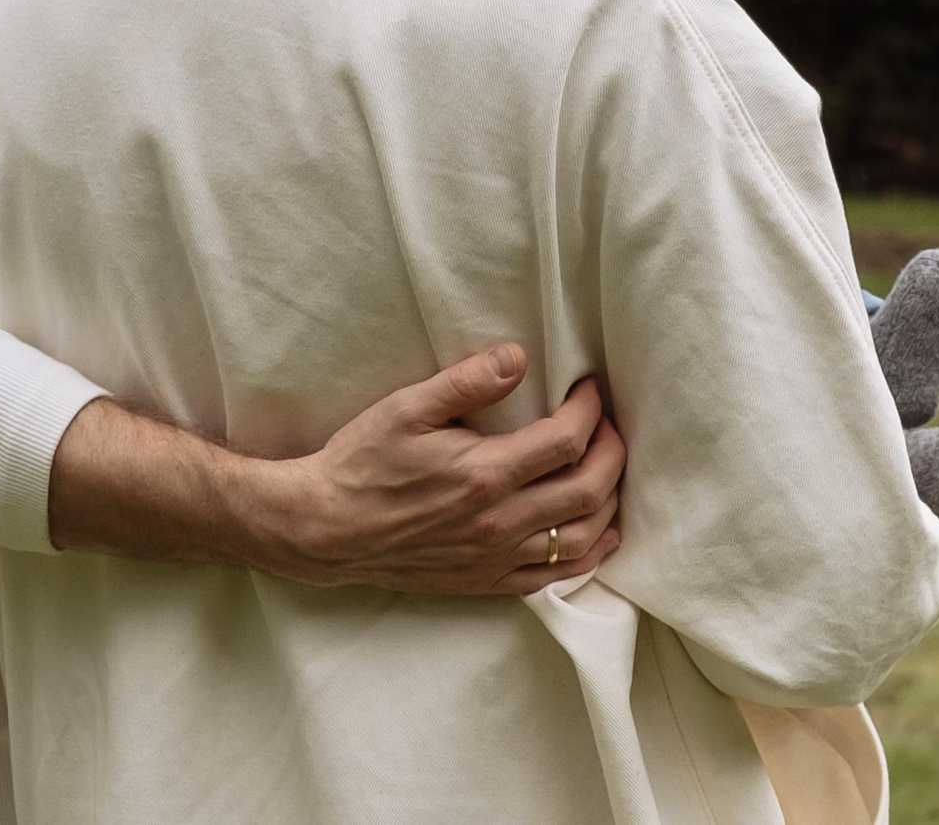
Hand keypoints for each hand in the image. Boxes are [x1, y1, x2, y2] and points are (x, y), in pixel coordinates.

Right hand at [239, 347, 624, 594]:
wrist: (326, 528)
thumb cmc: (361, 463)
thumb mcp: (406, 408)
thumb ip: (467, 383)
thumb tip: (518, 357)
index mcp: (484, 474)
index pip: (567, 441)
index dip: (590, 411)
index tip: (587, 389)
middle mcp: (500, 521)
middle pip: (590, 490)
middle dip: (612, 451)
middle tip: (606, 424)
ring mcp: (496, 557)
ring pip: (583, 537)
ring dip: (610, 501)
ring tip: (608, 468)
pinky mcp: (487, 581)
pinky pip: (556, 575)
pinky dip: (589, 552)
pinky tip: (598, 531)